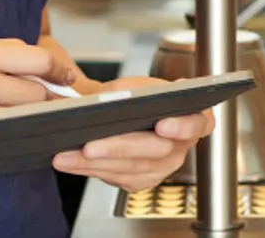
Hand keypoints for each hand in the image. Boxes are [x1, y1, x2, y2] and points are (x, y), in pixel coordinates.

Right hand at [0, 38, 78, 147]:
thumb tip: (40, 64)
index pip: (36, 59)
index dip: (57, 69)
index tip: (65, 74)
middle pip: (37, 91)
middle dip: (46, 94)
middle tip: (47, 95)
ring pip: (23, 114)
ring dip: (28, 112)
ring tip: (20, 108)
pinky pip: (3, 131)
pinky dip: (10, 127)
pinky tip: (5, 123)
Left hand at [52, 77, 216, 191]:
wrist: (129, 112)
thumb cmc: (139, 96)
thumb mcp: (138, 84)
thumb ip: (129, 91)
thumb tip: (107, 100)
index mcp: (192, 118)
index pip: (198, 124)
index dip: (182, 126)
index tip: (163, 124)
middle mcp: (180, 147)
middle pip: (154, 150)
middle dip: (119, 148)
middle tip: (90, 146)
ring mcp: (162, 168)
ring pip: (130, 169)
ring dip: (94, 164)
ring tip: (66, 155)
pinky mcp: (141, 181)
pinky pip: (116, 178)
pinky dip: (90, 170)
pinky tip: (70, 162)